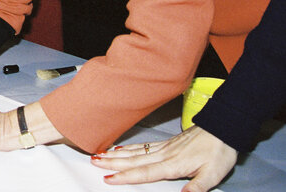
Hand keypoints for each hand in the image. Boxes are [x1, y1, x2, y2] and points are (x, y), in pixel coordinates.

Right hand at [90, 125, 237, 191]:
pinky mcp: (166, 144)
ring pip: (135, 153)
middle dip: (112, 163)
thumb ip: (197, 187)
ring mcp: (163, 148)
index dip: (127, 176)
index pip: (145, 172)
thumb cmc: (218, 151)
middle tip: (93, 162)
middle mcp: (164, 155)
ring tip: (99, 155)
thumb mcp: (213, 174)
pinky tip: (119, 149)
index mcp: (173, 164)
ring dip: (116, 155)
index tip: (109, 178)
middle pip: (134, 161)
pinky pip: (142, 146)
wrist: (222, 129)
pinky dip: (128, 148)